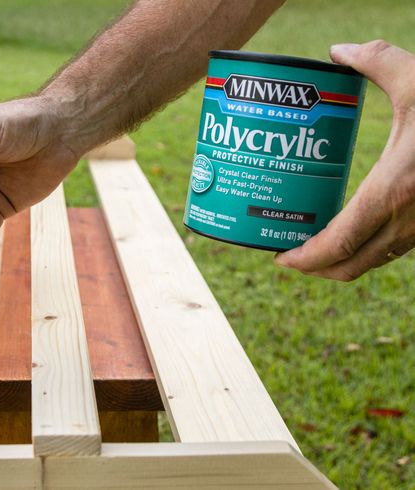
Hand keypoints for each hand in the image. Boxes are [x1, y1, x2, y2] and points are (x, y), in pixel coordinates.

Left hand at [276, 40, 414, 280]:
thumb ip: (378, 61)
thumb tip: (339, 51)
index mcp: (394, 191)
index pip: (339, 243)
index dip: (305, 258)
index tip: (280, 257)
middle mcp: (408, 220)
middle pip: (351, 265)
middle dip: (314, 267)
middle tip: (288, 253)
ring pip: (374, 260)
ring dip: (339, 261)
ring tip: (311, 242)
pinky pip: (393, 249)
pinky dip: (366, 249)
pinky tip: (351, 227)